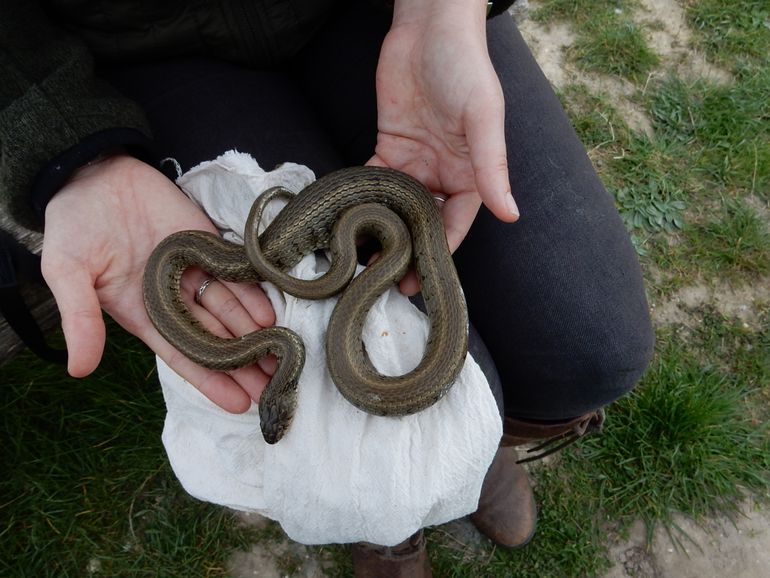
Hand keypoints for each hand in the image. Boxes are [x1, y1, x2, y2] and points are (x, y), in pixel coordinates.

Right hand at [42, 155, 275, 411]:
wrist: (94, 173)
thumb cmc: (74, 225)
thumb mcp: (67, 271)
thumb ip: (79, 318)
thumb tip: (79, 369)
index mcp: (142, 314)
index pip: (182, 355)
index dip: (210, 380)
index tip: (239, 404)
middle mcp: (173, 300)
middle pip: (215, 340)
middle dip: (244, 366)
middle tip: (277, 389)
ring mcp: (193, 272)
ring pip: (230, 311)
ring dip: (256, 335)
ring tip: (283, 358)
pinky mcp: (207, 244)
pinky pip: (235, 273)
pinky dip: (253, 294)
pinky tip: (272, 315)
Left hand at [369, 0, 518, 290]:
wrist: (429, 27)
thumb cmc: (466, 67)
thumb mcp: (483, 117)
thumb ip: (492, 167)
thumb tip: (511, 214)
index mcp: (471, 173)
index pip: (456, 223)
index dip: (439, 253)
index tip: (421, 281)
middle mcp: (443, 174)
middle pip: (423, 222)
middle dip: (406, 251)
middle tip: (384, 282)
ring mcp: (414, 162)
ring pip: (396, 207)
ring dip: (381, 232)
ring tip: (362, 262)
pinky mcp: (388, 146)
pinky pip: (373, 179)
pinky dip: (362, 198)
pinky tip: (347, 220)